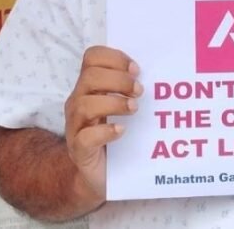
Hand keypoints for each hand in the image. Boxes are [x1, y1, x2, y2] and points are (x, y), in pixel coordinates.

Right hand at [63, 45, 141, 198]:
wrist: (101, 176)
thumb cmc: (117, 137)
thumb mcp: (122, 108)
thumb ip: (131, 89)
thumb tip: (158, 73)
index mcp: (89, 87)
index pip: (92, 57)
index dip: (114, 57)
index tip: (136, 69)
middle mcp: (78, 102)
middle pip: (89, 77)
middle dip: (118, 80)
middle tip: (139, 91)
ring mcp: (75, 127)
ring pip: (84, 104)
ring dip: (114, 103)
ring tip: (133, 109)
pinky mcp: (79, 151)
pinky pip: (85, 137)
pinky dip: (105, 131)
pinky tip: (121, 131)